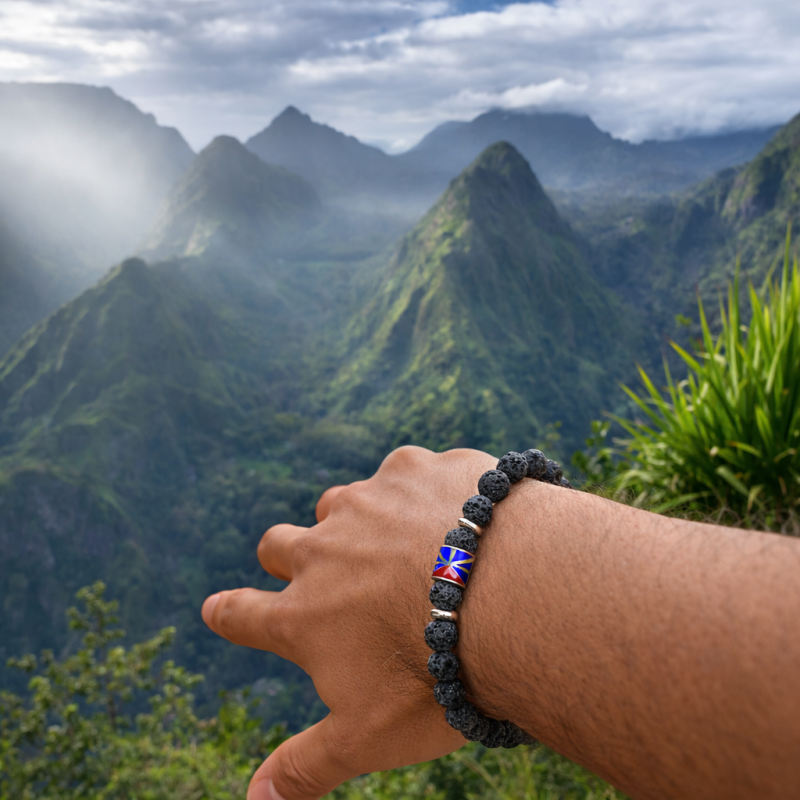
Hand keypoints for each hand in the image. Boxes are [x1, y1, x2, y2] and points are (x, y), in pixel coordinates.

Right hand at [201, 446, 497, 799]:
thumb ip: (305, 768)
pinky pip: (401, 472)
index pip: (242, 614)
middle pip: (277, 543)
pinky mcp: (414, 467)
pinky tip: (451, 511)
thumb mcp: (367, 736)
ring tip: (394, 544)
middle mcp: (324, 549)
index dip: (227, 613)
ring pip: (337, 504)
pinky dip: (416, 491)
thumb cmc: (437, 678)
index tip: (216, 609)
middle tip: (308, 568)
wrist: (511, 597)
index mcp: (304, 614)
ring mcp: (368, 501)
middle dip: (284, 556)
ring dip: (352, 522)